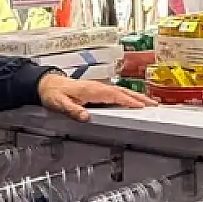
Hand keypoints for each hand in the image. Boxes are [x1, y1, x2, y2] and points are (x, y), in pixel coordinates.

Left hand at [36, 74, 155, 121]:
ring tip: (150, 103)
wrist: (48, 84)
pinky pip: (118, 93)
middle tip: (154, 105)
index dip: (128, 101)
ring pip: (122, 91)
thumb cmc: (54, 94)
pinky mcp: (99, 90)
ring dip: (137, 97)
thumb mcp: (60, 104)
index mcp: (92, 90)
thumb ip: (73, 111)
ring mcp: (100, 88)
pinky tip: (133, 101)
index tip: (141, 106)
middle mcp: (98, 87)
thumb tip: (86, 117)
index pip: (115, 95)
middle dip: (139, 98)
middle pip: (123, 92)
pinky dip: (129, 96)